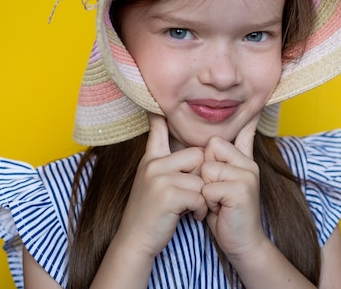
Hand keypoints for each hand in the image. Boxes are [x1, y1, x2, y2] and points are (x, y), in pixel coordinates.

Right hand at [115, 113, 207, 259]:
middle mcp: (153, 164)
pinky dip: (202, 209)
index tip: (158, 98)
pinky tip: (193, 217)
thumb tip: (184, 149)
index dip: (160, 113)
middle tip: (194, 196)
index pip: (158, 128)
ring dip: (204, 197)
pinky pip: (200, 194)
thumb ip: (165, 164)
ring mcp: (159, 178)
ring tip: (194, 208)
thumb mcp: (153, 183)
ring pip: (201, 177)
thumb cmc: (151, 215)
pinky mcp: (167, 194)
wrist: (135, 242)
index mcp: (151, 159)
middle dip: (202, 177)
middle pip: (198, 156)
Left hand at [200, 115, 266, 258]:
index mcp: (244, 158)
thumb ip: (226, 154)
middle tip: (216, 192)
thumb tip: (234, 124)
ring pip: (207, 168)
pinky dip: (208, 202)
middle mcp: (248, 163)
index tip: (244, 122)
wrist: (242, 243)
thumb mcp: (223, 179)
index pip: (226, 135)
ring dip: (205, 189)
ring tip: (218, 201)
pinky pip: (208, 187)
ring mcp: (247, 176)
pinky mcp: (241, 191)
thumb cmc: (226, 212)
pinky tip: (220, 210)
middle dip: (204, 172)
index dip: (219, 143)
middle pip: (209, 148)